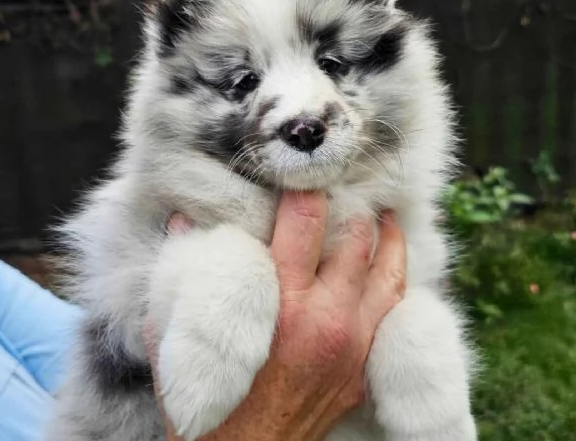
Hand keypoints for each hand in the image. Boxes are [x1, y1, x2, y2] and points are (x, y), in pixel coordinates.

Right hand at [144, 192, 406, 440]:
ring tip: (384, 215)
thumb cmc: (208, 399)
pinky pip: (393, 310)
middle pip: (356, 239)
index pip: (306, 222)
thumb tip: (182, 219)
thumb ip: (182, 272)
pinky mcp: (363, 368)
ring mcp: (353, 345)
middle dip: (351, 209)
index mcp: (281, 303)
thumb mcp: (182, 333)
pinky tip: (389, 264)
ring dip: (387, 238)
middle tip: (346, 191)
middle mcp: (325, 319)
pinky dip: (394, 280)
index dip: (306, 190)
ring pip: (390, 271)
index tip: (303, 177)